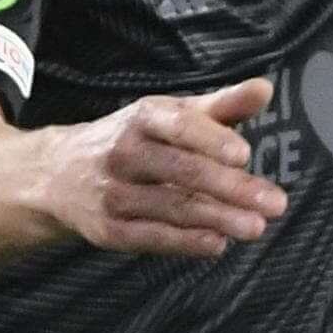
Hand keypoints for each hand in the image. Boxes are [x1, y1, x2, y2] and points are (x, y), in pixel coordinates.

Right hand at [48, 77, 287, 257]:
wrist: (57, 173)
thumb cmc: (133, 141)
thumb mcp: (170, 115)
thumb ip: (221, 106)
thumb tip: (266, 89)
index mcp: (143, 118)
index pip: (180, 126)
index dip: (211, 140)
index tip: (245, 155)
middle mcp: (124, 153)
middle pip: (183, 171)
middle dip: (231, 188)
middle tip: (274, 203)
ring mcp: (114, 194)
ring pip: (171, 207)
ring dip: (217, 219)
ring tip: (256, 227)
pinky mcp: (108, 230)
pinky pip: (151, 237)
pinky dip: (185, 242)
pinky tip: (217, 243)